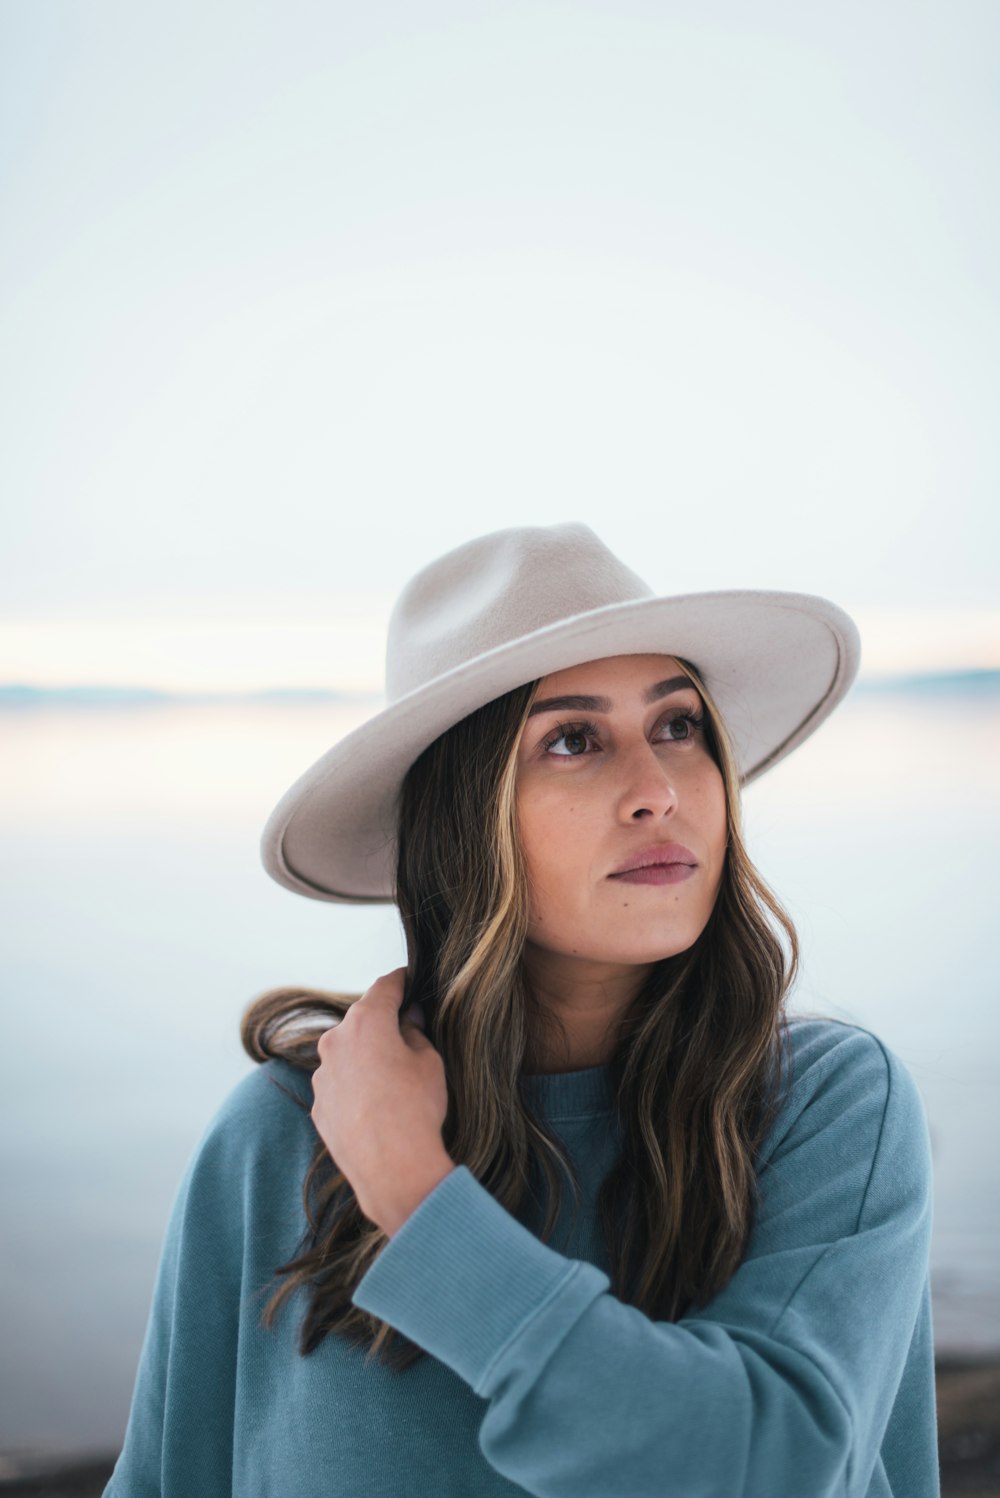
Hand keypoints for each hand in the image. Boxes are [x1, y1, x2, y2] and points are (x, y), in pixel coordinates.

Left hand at [310, 967, 454, 1235]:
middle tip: (407, 1032)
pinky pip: (339, 1083)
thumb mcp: (429, 1062)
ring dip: (366, 1056)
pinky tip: (377, 1104)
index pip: (384, 987)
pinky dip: (355, 1084)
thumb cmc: (415, 1109)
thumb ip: (415, 1032)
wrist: (392, 1169)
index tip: (409, 979)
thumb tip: (408, 1019)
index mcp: (366, 1022)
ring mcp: (322, 1075)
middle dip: (383, 1022)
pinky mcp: (318, 1105)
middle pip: (361, 1020)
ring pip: (347, 1053)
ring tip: (393, 1079)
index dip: (401, 981)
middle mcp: (336, 1042)